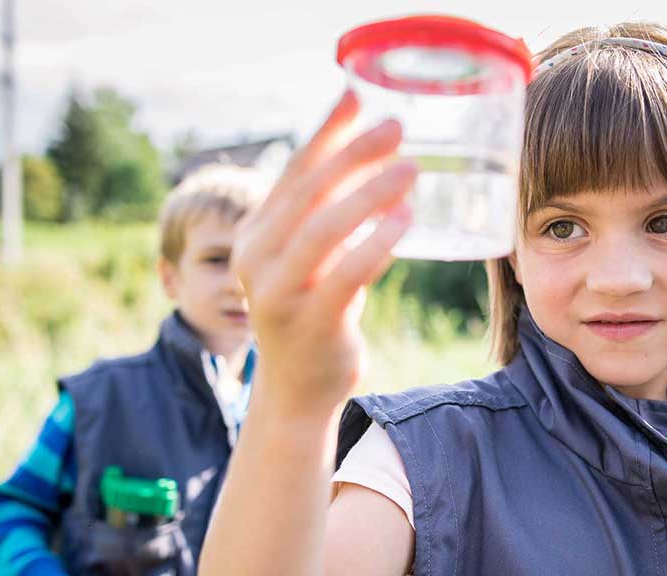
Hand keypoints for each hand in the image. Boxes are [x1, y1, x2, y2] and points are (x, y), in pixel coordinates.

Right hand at [232, 91, 416, 417]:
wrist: (299, 389)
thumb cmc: (316, 312)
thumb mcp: (315, 259)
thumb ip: (329, 216)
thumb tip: (376, 158)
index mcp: (255, 233)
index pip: (292, 171)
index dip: (325, 131)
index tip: (357, 95)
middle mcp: (254, 257)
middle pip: (307, 191)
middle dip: (354, 152)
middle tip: (398, 128)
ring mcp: (275, 291)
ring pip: (323, 227)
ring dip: (371, 193)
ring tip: (411, 170)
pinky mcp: (307, 321)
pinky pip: (345, 272)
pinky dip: (377, 242)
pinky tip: (406, 220)